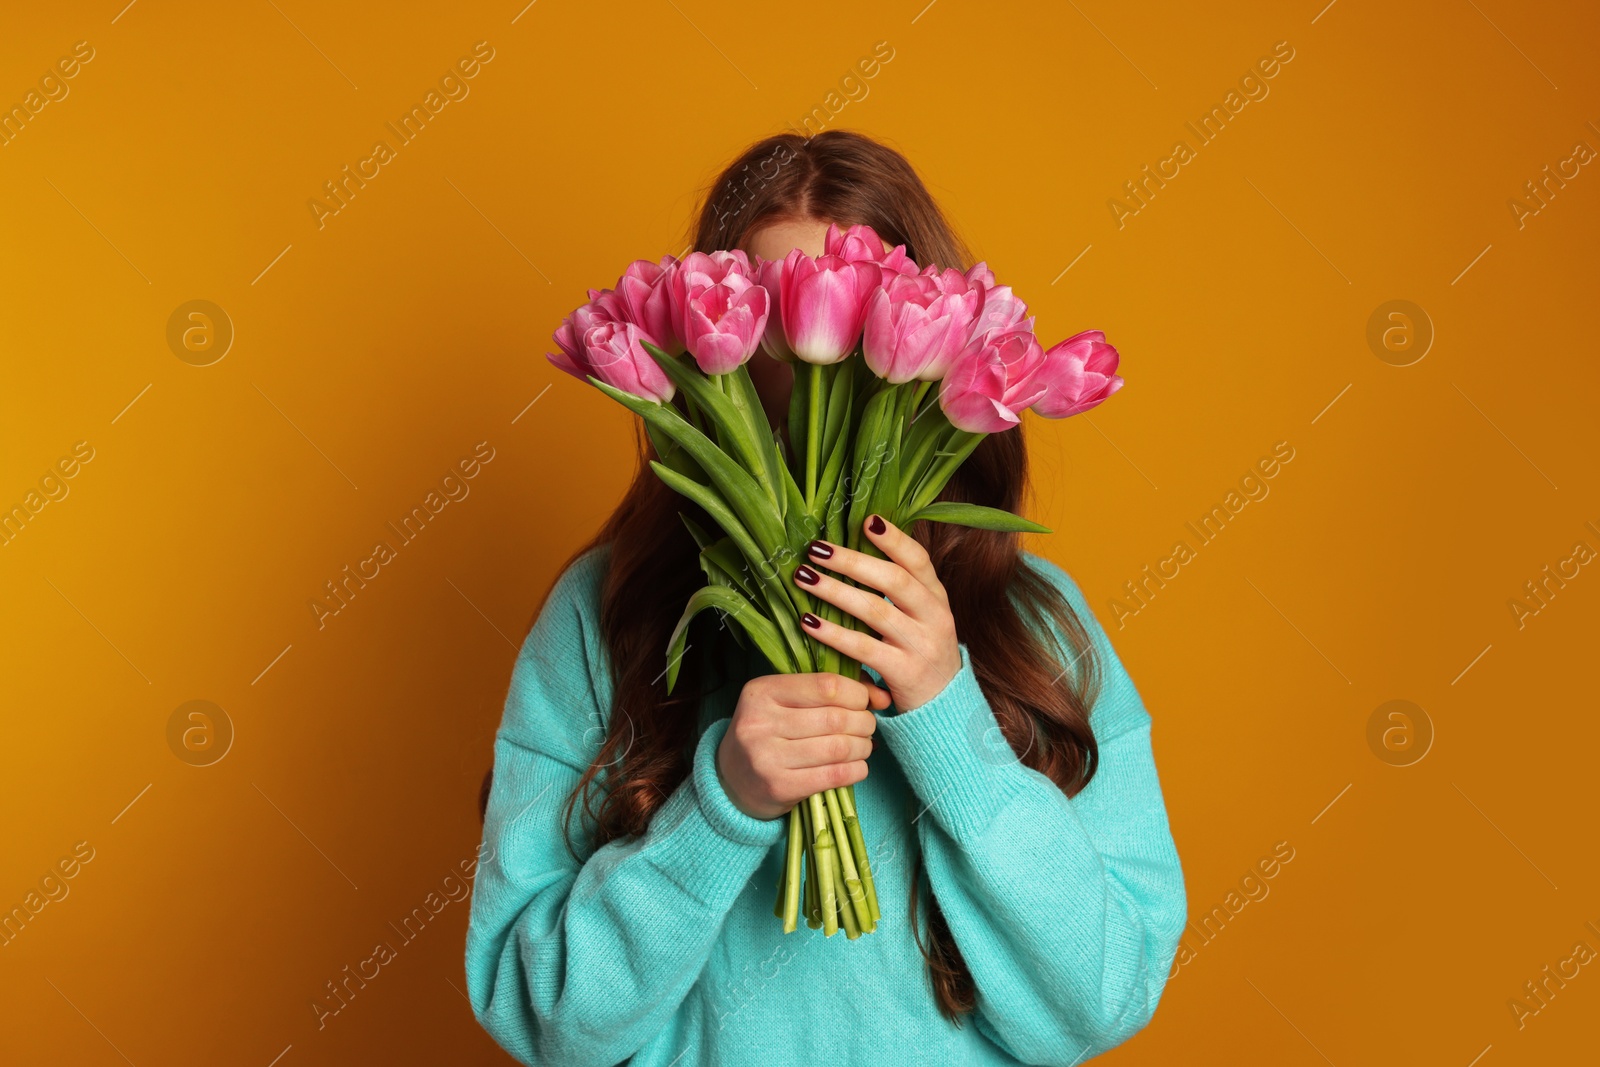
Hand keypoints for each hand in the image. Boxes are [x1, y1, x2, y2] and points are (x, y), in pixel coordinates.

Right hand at [717, 672, 890, 820]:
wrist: (731, 780)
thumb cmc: (768, 734)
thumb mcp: (784, 702)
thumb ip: (828, 691)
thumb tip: (881, 695)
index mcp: (762, 691)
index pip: (827, 685)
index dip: (857, 694)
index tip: (865, 702)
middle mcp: (760, 722)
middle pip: (836, 718)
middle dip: (863, 722)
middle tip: (867, 727)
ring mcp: (766, 757)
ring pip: (838, 747)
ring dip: (862, 747)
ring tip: (863, 746)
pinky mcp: (778, 787)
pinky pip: (834, 776)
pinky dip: (856, 770)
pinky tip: (857, 767)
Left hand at [794, 515, 962, 711]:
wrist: (943, 705)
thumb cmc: (919, 650)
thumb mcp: (921, 616)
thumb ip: (898, 587)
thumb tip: (855, 546)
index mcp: (936, 596)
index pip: (918, 560)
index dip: (894, 539)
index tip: (866, 520)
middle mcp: (934, 616)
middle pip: (893, 580)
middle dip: (852, 561)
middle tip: (816, 549)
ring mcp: (921, 645)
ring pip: (875, 611)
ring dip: (835, 591)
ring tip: (803, 577)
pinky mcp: (904, 672)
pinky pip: (863, 649)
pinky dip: (832, 633)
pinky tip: (808, 621)